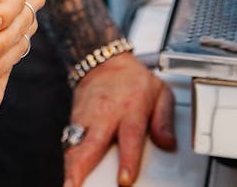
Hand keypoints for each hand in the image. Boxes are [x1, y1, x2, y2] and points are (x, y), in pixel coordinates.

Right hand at [63, 52, 175, 186]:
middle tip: (75, 185)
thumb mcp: (160, 92)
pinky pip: (69, 140)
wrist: (103, 61)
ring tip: (68, 183)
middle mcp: (105, 114)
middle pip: (91, 144)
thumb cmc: (133, 80)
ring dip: (70, 165)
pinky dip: (67, 156)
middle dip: (82, 167)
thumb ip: (165, 121)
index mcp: (130, 108)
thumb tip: (169, 144)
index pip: (129, 138)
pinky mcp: (74, 118)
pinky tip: (67, 170)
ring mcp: (87, 117)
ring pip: (75, 144)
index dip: (127, 160)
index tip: (124, 179)